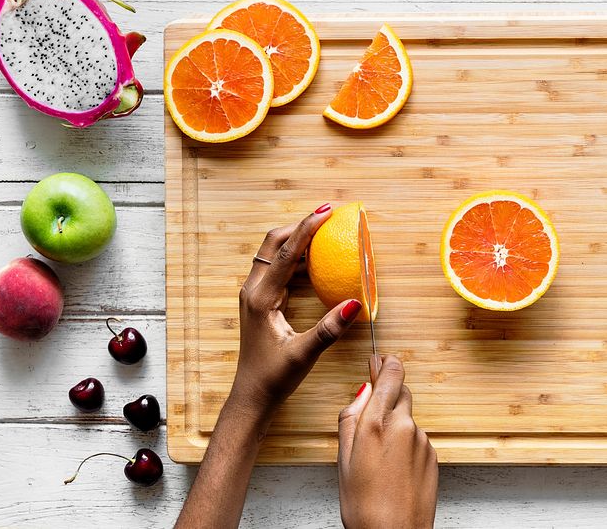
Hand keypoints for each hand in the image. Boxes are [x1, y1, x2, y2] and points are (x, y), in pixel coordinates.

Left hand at [231, 205, 362, 414]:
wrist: (252, 395)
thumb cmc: (274, 378)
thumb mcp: (304, 354)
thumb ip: (329, 329)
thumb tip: (354, 304)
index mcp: (261, 298)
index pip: (285, 252)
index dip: (307, 228)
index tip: (326, 211)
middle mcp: (253, 290)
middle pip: (274, 243)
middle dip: (300, 225)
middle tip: (328, 214)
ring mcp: (255, 294)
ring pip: (274, 253)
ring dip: (298, 239)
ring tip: (325, 232)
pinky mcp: (261, 301)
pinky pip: (277, 268)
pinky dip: (296, 257)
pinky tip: (316, 261)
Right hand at [338, 355, 438, 528]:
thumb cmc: (364, 505)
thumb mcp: (343, 459)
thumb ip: (351, 418)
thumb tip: (363, 392)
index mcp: (377, 423)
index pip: (391, 374)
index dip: (385, 363)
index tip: (379, 359)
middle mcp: (404, 425)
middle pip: (401, 393)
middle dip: (388, 395)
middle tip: (371, 412)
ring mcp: (422, 440)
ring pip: (407, 418)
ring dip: (395, 424)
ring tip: (378, 456)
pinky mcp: (432, 455)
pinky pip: (416, 438)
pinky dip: (405, 444)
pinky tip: (393, 468)